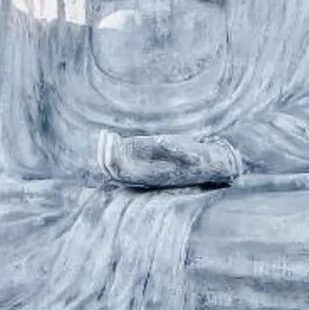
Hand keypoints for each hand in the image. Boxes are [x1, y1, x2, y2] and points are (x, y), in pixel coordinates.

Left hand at [98, 131, 241, 188]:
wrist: (203, 164)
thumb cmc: (197, 158)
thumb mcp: (191, 152)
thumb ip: (177, 148)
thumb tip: (161, 140)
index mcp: (149, 175)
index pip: (121, 172)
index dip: (112, 157)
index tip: (112, 139)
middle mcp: (140, 174)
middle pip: (111, 170)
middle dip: (105, 153)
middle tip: (107, 134)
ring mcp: (138, 166)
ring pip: (112, 165)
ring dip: (105, 150)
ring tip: (106, 134)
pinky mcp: (140, 157)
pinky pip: (119, 157)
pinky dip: (112, 147)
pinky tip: (111, 134)